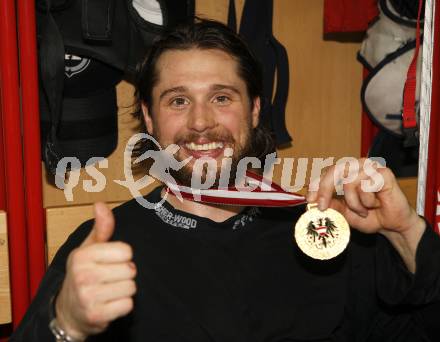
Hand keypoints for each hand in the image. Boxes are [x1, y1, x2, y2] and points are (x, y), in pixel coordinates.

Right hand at [55, 203, 136, 339]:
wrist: (68, 312)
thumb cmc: (83, 274)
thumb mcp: (89, 249)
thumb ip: (101, 228)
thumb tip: (100, 204)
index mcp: (82, 256)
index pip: (126, 251)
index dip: (123, 256)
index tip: (112, 261)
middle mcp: (83, 275)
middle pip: (130, 270)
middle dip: (125, 274)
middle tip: (111, 278)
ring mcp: (88, 297)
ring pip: (131, 288)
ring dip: (124, 290)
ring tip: (110, 291)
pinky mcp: (97, 315)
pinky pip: (127, 305)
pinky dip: (123, 305)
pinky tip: (110, 303)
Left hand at [307, 158, 419, 234]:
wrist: (392, 225)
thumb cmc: (370, 216)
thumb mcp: (344, 213)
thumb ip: (331, 205)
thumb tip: (313, 201)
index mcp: (347, 172)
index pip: (326, 172)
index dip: (316, 184)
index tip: (309, 200)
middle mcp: (357, 166)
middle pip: (334, 170)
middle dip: (325, 190)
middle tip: (322, 207)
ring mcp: (371, 168)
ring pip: (349, 182)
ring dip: (353, 203)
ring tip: (364, 210)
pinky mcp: (383, 173)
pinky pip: (365, 186)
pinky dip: (367, 201)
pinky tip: (376, 204)